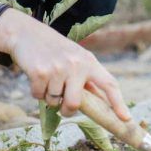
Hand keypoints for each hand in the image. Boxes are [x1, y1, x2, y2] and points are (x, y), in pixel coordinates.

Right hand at [0, 12, 130, 120]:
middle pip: (74, 104)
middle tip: (61, 104)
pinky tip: (36, 75)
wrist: (25, 32)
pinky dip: (35, 91)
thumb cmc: (54, 49)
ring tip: (46, 78)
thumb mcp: (76, 58)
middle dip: (66, 109)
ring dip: (48, 96)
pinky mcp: (40, 72)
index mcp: (89, 62)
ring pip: (54, 101)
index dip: (118, 103)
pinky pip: (38, 96)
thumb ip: (87, 79)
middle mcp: (76, 65)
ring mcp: (58, 68)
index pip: (109, 84)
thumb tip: (100, 103)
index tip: (126, 118)